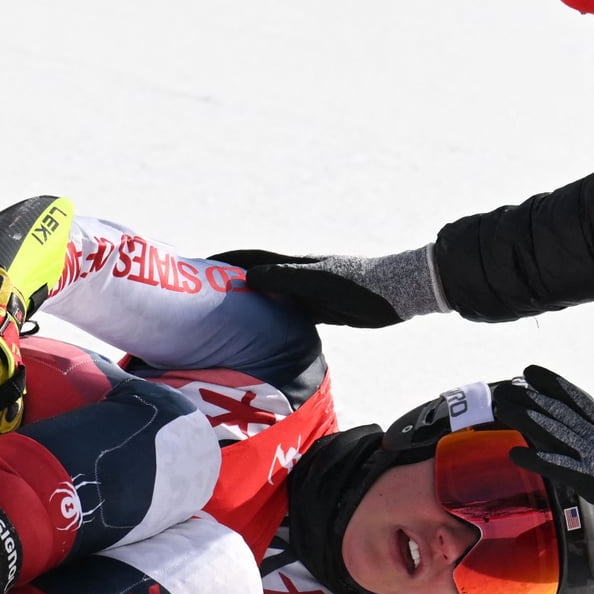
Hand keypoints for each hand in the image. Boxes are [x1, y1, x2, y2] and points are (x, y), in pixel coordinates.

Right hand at [215, 246, 447, 327]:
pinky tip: (259, 334)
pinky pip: (286, 314)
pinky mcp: (320, 309)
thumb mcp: (321, 282)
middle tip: (199, 295)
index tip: (195, 265)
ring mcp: (308, 292)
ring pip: (269, 297)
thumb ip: (287, 278)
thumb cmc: (362, 286)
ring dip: (247, 303)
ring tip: (221, 316)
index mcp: (295, 264)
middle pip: (256, 277)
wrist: (397, 294)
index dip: (224, 261)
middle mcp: (297, 275)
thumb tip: (248, 278)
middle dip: (228, 282)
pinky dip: (269, 320)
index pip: (251, 259)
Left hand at [493, 365, 593, 536]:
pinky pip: (556, 466)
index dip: (553, 384)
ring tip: (502, 406)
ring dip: (525, 417)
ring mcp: (590, 455)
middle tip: (506, 385)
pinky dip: (535, 458)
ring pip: (551, 430)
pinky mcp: (587, 478)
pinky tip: (514, 453)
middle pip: (556, 410)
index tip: (533, 372)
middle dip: (530, 397)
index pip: (576, 400)